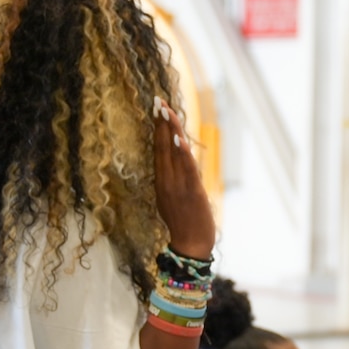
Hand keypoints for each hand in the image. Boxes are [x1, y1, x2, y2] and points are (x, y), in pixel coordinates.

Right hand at [153, 104, 215, 259]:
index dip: (157, 130)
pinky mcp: (192, 192)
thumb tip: (179, 164)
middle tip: (158, 101)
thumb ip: (174, 181)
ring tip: (167, 111)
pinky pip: (186, 168)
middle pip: (162, 147)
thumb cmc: (184, 226)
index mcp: (162, 183)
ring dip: (171, 131)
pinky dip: (182, 152)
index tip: (156, 110)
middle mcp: (166, 182)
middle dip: (161, 123)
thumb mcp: (174, 201)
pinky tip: (179, 137)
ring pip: (173, 153)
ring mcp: (178, 186)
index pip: (158, 150)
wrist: (190, 247)